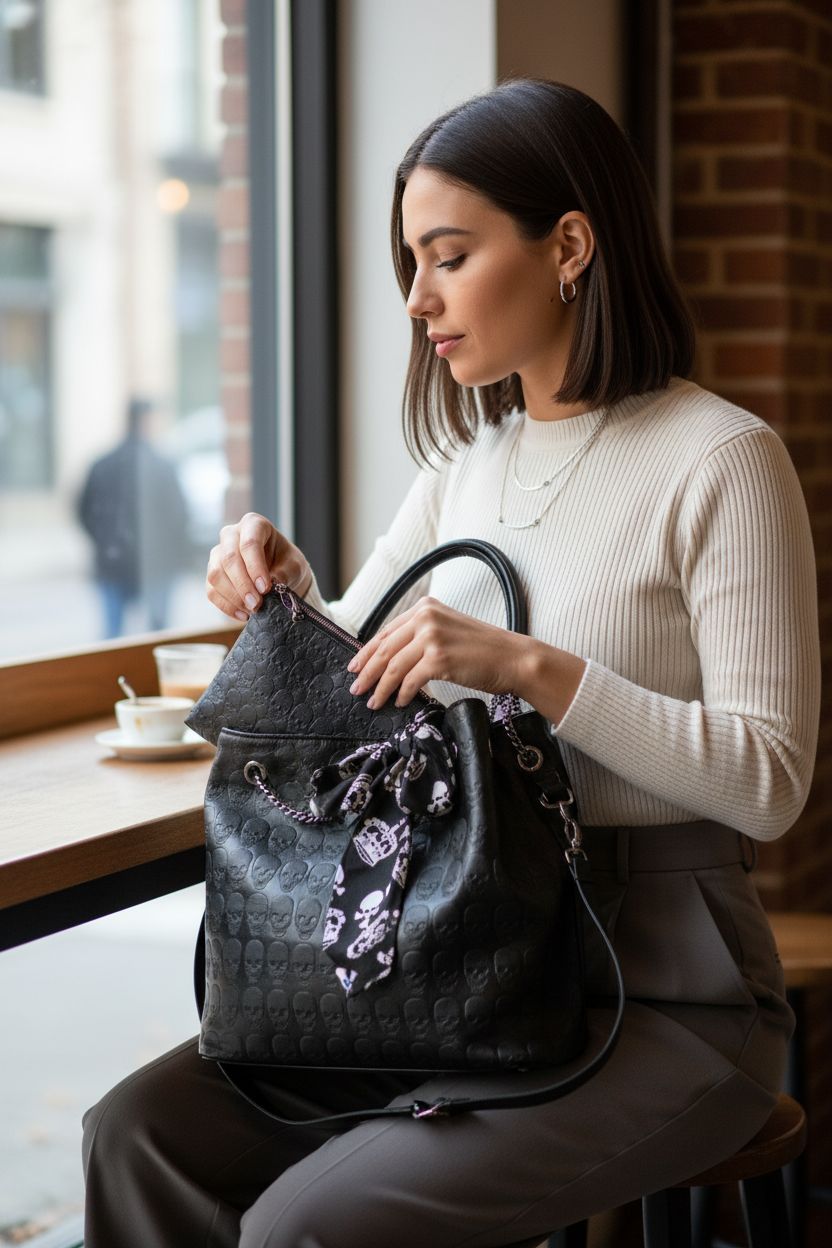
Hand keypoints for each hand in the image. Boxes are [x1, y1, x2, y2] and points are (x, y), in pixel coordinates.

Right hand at [206, 512, 311, 620]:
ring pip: (215, 575)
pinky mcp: (213, 574)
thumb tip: (272, 585)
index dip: (255, 566)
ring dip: (233, 597)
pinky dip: (227, 606)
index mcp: (254, 524)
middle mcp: (231, 535)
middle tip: (257, 604)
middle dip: (242, 584)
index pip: (249, 543)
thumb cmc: (287, 563)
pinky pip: (212, 591)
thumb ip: (285, 573)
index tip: (265, 588)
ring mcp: (218, 554)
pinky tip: (244, 615)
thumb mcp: (294, 566)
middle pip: (229, 558)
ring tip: (253, 610)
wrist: (279, 572)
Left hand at [346, 596, 526, 708]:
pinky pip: (410, 680)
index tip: (356, 666)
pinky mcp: (439, 658)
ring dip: (381, 687)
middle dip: (367, 672)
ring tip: (374, 702)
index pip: (386, 631)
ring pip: (393, 666)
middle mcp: (426, 618)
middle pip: (385, 648)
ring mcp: (432, 637)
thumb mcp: (448, 630)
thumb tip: (391, 657)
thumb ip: (421, 635)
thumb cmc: (484, 649)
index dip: (367, 652)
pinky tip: (400, 702)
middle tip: (356, 689)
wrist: (513, 658)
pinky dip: (402, 693)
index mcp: (425, 608)